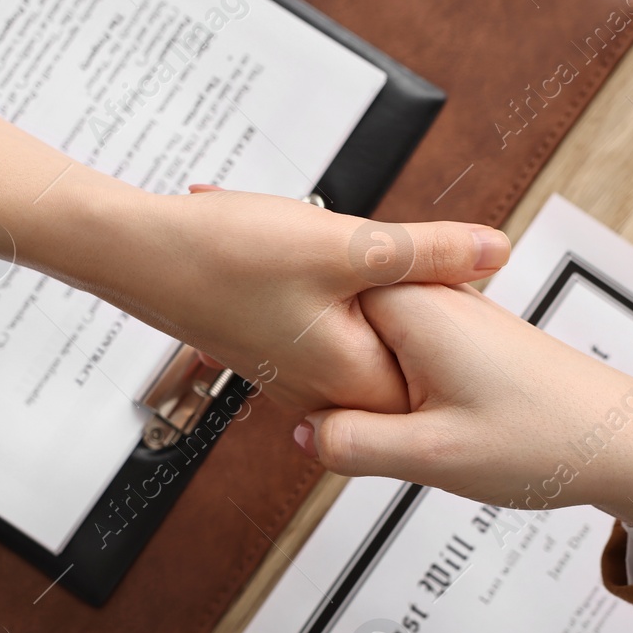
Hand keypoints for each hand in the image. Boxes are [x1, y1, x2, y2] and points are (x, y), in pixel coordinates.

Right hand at [107, 185, 509, 412]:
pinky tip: (321, 258)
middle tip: (410, 267)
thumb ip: (428, 252)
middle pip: (405, 362)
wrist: (135, 255)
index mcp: (350, 376)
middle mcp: (322, 388)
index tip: (477, 300)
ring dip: (373, 300)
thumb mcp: (345, 244)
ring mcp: (295, 373)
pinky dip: (337, 297)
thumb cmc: (222, 254)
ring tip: (352, 258)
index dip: (462, 328)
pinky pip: (330, 332)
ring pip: (365, 341)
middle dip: (418, 308)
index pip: (439, 378)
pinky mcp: (275, 349)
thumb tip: (496, 250)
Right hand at [293, 283, 632, 524]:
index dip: (304, 358)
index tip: (304, 396)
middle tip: (356, 433)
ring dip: (370, 393)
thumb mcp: (431, 456)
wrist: (623, 442)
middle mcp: (432, 298)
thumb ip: (354, 444)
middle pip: (342, 327)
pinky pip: (402, 359)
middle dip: (338, 382)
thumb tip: (304, 434)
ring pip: (372, 348)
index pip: (319, 306)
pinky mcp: (464, 340)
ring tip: (393, 432)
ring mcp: (450, 316)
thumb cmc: (546, 438)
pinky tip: (417, 428)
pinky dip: (398, 394)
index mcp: (413, 307)